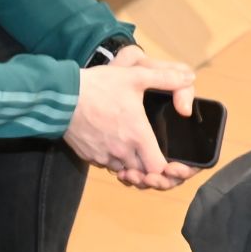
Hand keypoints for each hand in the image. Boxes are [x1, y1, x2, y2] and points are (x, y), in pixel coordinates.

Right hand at [64, 48, 198, 190]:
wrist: (61, 97)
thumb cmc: (98, 87)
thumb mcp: (135, 76)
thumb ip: (164, 78)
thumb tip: (189, 77)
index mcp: (137, 136)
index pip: (159, 170)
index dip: (169, 172)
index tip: (173, 164)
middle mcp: (122, 152)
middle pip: (144, 175)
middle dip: (152, 172)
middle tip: (157, 160)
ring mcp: (104, 156)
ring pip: (125, 171)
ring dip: (133, 167)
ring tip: (138, 153)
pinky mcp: (90, 156)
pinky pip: (108, 165)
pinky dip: (116, 161)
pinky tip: (118, 146)